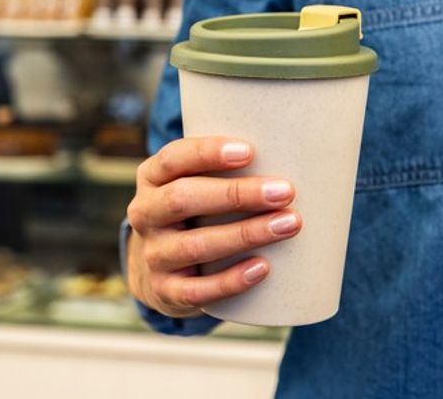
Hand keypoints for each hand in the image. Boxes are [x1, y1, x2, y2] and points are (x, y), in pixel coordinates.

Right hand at [126, 137, 300, 318]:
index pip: (172, 159)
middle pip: (183, 199)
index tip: (249, 152)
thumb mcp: (191, 185)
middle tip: (285, 191)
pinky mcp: (166, 291)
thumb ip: (224, 169)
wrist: (156, 274)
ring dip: (245, 234)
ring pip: (195, 245)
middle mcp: (145, 214)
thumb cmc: (193, 215)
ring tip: (289, 224)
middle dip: (235, 194)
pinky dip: (231, 280)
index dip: (207, 153)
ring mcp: (153, 255)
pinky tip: (262, 267)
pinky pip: (197, 290)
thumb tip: (297, 151)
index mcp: (152, 178)